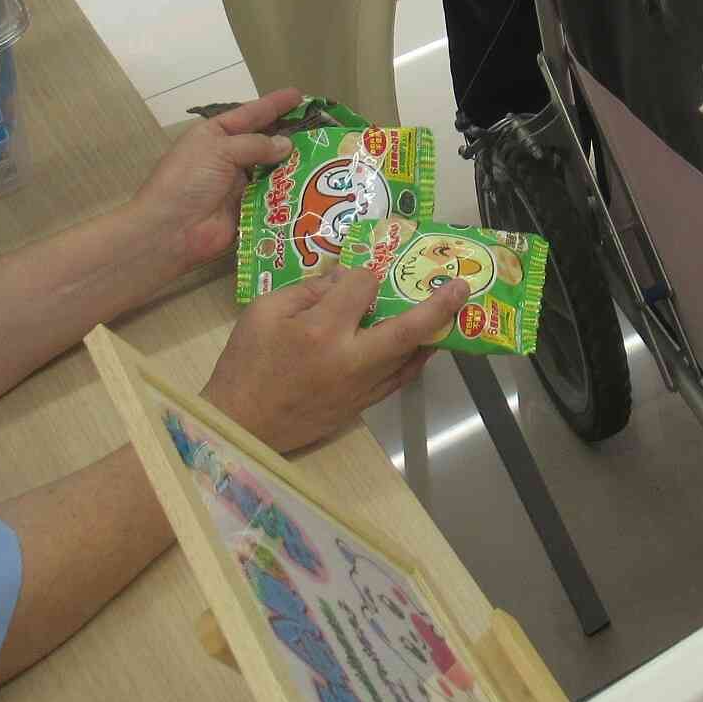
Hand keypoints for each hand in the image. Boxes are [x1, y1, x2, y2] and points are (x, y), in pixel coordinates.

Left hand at [125, 88, 307, 275]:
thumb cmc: (188, 180)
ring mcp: (239, 185)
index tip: (299, 95)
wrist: (170, 230)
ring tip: (325, 157)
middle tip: (322, 130)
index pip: (250, 114)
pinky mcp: (249, 210)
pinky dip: (290, 192)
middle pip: (265, 142)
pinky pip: (273, 197)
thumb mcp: (219, 149)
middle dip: (290, 135)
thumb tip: (286, 145)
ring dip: (295, 165)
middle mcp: (229, 157)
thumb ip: (255, 145)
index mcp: (216, 135)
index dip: (274, 105)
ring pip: (273, 170)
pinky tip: (315, 188)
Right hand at [202, 265, 458, 455]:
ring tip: (451, 312)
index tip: (352, 277)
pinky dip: (414, 361)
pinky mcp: (360, 407)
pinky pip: (398, 380)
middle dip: (438, 306)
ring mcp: (359, 388)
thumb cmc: (246, 364)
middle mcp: (349, 360)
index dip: (362, 276)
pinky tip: (424, 346)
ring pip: (409, 358)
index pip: (360, 289)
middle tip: (461, 287)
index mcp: (320, 331)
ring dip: (434, 334)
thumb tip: (346, 280)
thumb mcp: (264, 312)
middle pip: (406, 329)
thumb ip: (309, 291)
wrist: (240, 424)